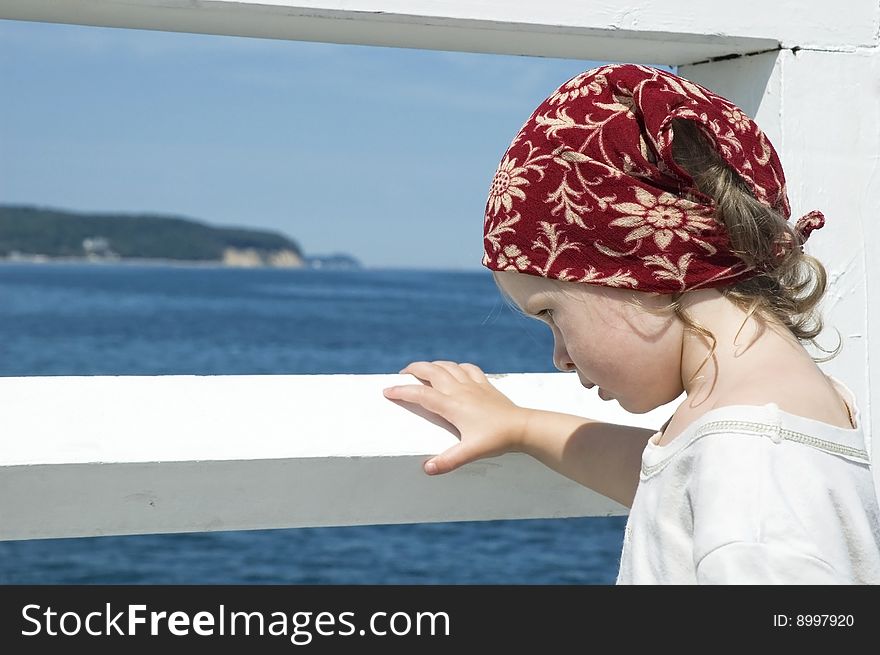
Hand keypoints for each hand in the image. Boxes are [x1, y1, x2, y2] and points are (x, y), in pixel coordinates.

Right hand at [382, 361, 530, 475]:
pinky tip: (454, 370)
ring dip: (432, 365)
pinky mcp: (485, 384)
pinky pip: (467, 368)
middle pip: (431, 371)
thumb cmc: (497, 439)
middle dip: (413, 369)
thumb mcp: (470, 453)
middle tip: (402, 375)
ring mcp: (473, 385)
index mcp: (452, 405)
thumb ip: (448, 461)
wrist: (523, 427)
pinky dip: (456, 366)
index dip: (402, 391)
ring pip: (448, 366)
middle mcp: (460, 390)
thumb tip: (427, 469)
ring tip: (423, 371)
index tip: (388, 391)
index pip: (421, 394)